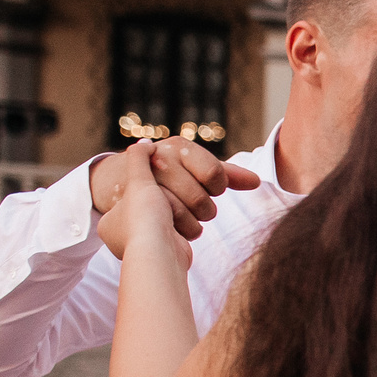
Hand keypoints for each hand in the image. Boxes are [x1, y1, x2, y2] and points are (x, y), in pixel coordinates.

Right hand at [90, 139, 256, 240]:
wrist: (120, 182)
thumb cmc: (170, 174)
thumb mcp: (195, 168)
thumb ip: (226, 175)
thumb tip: (256, 182)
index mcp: (180, 147)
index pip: (214, 174)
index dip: (218, 187)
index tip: (212, 189)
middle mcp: (161, 159)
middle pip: (201, 199)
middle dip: (204, 208)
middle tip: (195, 205)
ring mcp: (146, 180)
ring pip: (186, 214)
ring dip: (191, 220)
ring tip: (182, 213)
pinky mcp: (134, 202)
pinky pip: (169, 223)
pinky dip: (176, 228)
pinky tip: (170, 223)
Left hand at [97, 159, 192, 270]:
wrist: (160, 255)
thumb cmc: (143, 219)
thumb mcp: (137, 180)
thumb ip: (139, 160)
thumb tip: (146, 144)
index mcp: (112, 220)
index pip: (142, 191)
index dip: (153, 188)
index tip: (151, 193)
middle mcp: (129, 234)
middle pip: (164, 202)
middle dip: (170, 204)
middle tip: (160, 210)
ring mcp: (152, 242)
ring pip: (179, 213)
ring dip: (180, 214)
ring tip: (168, 221)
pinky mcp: (174, 247)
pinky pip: (189, 226)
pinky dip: (186, 226)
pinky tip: (178, 230)